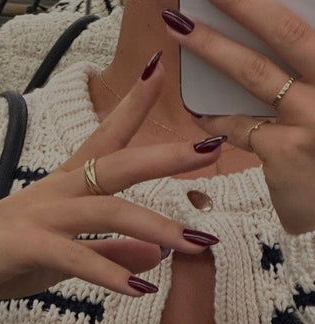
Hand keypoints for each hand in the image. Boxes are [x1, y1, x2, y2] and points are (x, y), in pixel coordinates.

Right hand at [0, 56, 223, 313]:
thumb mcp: (61, 260)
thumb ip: (107, 255)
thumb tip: (153, 256)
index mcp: (63, 188)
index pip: (104, 140)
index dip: (133, 107)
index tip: (162, 71)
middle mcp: (55, 192)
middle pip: (116, 163)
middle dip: (164, 155)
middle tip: (209, 149)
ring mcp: (38, 216)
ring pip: (105, 209)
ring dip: (154, 226)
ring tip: (194, 243)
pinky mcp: (23, 245)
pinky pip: (74, 256)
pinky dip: (108, 273)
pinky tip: (138, 289)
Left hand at [162, 0, 314, 234]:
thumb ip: (307, 77)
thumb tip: (273, 40)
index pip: (306, 27)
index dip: (264, 6)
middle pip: (285, 33)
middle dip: (243, 4)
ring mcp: (310, 119)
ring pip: (254, 73)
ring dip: (213, 47)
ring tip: (180, 28)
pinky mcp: (284, 151)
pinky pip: (239, 127)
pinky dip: (215, 118)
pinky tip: (198, 110)